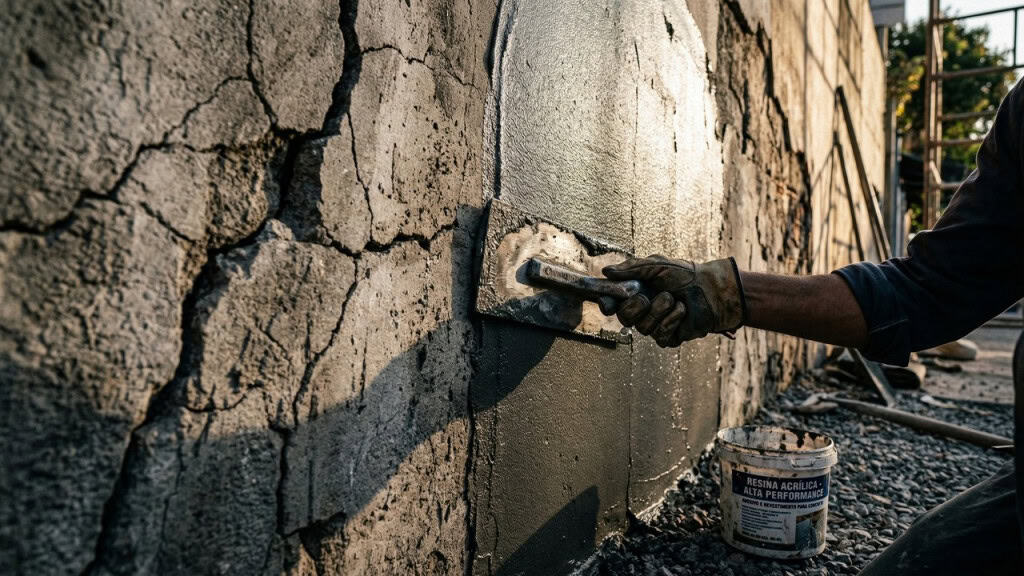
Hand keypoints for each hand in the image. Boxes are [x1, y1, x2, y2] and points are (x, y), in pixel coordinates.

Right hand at [601, 255, 745, 346]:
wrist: (711, 289)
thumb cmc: (685, 274)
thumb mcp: (656, 265)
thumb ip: (631, 268)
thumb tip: (606, 271)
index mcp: (635, 293)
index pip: (611, 302)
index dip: (606, 303)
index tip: (607, 302)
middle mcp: (642, 310)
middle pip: (623, 318)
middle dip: (636, 306)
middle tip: (648, 295)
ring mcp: (655, 325)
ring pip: (643, 328)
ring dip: (660, 310)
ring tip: (674, 299)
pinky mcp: (669, 337)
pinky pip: (661, 336)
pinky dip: (672, 320)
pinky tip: (682, 311)